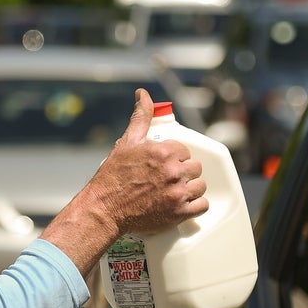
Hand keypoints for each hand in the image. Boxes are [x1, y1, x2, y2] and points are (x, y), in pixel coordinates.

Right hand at [92, 88, 208, 235]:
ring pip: (200, 186)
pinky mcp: (179, 213)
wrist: (105, 209)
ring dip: (190, 188)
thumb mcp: (127, 142)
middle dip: (184, 172)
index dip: (175, 158)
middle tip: (168, 179)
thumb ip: (141, 117)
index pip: (185, 151)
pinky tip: (181, 204)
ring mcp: (178, 193)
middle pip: (195, 168)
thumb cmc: (113, 177)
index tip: (165, 165)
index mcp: (164, 152)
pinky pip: (202, 206)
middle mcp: (174, 172)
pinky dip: (194, 206)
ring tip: (174, 191)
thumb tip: (143, 94)